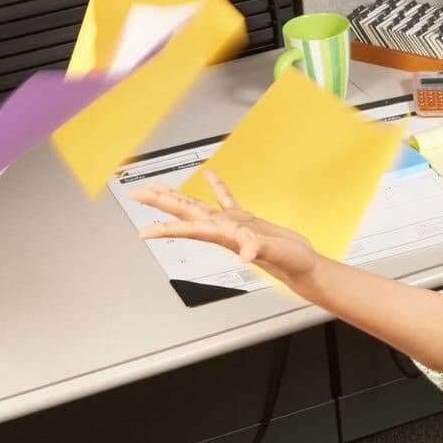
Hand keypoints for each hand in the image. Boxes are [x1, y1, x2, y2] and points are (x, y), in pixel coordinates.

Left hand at [130, 170, 321, 289]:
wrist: (304, 266)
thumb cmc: (291, 264)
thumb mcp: (277, 255)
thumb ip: (260, 250)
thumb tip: (245, 252)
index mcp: (226, 235)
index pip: (188, 229)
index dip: (164, 229)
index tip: (143, 232)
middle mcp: (223, 229)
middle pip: (184, 213)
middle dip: (160, 203)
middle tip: (137, 194)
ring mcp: (233, 224)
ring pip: (198, 206)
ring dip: (177, 196)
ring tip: (158, 187)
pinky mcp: (247, 219)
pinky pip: (227, 199)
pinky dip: (217, 186)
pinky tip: (211, 175)